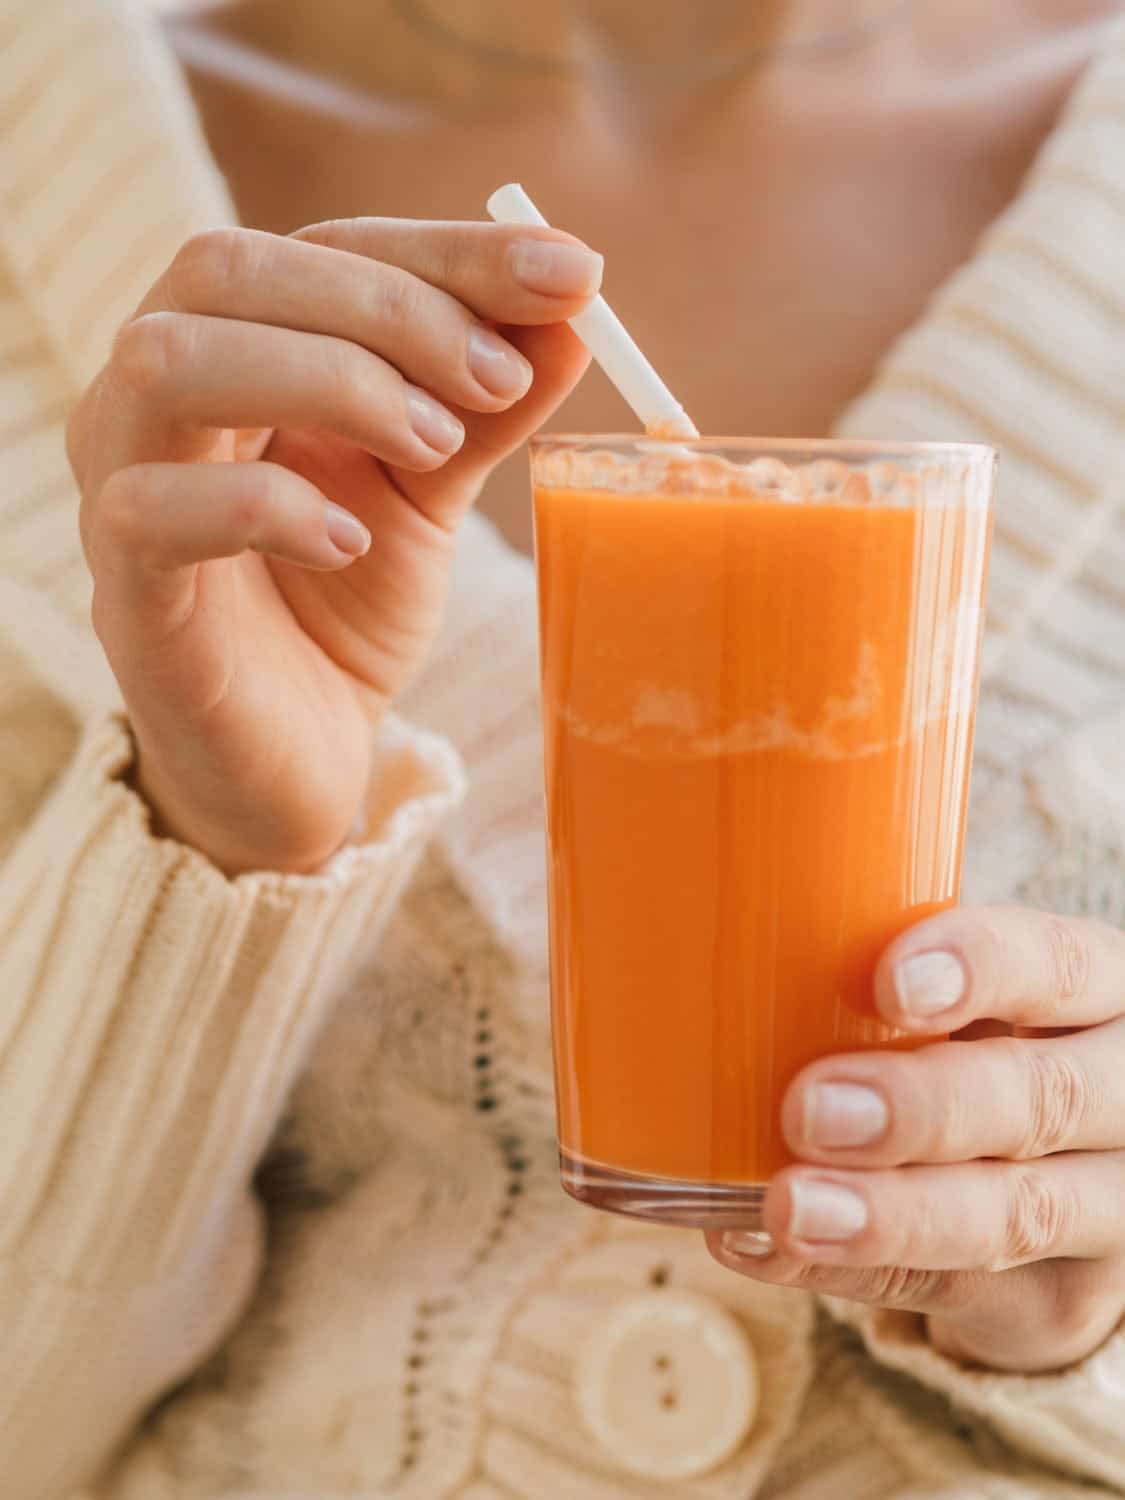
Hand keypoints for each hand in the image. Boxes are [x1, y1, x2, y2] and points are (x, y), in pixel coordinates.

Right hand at [67, 220, 600, 872]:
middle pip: (233, 270)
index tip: (573, 274)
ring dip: (328, 381)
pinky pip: (154, 510)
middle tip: (498, 382)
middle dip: (390, 308)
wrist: (297, 755)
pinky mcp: (125, 592)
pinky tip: (348, 542)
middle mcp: (158, 396)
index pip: (324, 247)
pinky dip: (264, 506)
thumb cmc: (349, 605)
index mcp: (237, 348)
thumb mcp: (432, 493)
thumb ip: (483, 408)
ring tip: (435, 451)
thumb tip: (570, 314)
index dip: (448, 251)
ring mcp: (122, 485)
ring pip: (172, 361)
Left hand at [709, 906, 1124, 1372]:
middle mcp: (1121, 1094)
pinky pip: (952, 1288)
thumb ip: (878, 984)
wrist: (1060, 1174)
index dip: (981, 967)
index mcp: (1094, 990)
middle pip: (1043, 1098)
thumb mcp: (962, 1001)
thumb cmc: (975, 1044)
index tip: (887, 984)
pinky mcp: (1060, 1294)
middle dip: (922, 1107)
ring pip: (1014, 1211)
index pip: (1059, 962)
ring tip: (787, 1207)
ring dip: (890, 1213)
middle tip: (810, 1109)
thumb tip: (709, 960)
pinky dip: (846, 1270)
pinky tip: (761, 1245)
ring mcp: (1107, 1204)